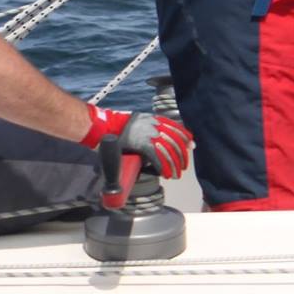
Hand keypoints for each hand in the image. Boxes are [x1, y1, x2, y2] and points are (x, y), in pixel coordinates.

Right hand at [79, 105, 194, 179]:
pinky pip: (158, 158)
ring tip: (176, 174)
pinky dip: (164, 167)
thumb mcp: (136, 123)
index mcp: (153, 119)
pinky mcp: (142, 146)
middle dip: (182, 154)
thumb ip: (147, 130)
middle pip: (175, 141)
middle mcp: (153, 126)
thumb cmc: (117, 128)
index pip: (175, 127)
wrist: (103, 127)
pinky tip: (166, 174)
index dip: (185, 137)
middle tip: (184, 165)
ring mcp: (148, 135)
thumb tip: (156, 141)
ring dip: (174, 164)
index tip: (191, 145)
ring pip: (168, 151)